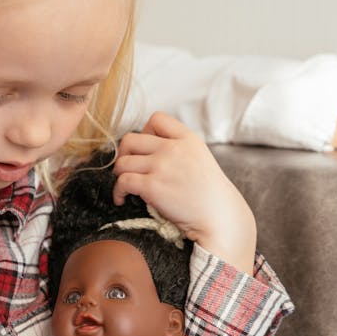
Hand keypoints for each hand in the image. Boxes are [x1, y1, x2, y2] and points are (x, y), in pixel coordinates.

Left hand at [112, 112, 255, 272]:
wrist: (219, 216)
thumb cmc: (209, 192)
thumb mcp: (199, 157)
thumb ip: (178, 147)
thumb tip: (147, 148)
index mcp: (187, 138)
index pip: (156, 119)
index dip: (144, 131)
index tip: (145, 149)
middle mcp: (173, 148)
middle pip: (130, 139)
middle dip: (124, 153)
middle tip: (128, 167)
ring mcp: (161, 167)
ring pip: (122, 161)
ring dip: (119, 173)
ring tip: (125, 184)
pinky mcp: (152, 187)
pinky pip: (122, 182)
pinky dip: (117, 191)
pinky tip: (122, 198)